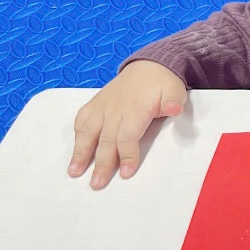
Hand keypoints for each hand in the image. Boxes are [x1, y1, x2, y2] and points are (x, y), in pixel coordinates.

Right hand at [68, 60, 187, 188]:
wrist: (149, 65)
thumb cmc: (163, 83)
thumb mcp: (175, 90)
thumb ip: (174, 101)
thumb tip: (174, 109)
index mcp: (134, 109)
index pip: (127, 136)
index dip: (127, 155)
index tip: (127, 173)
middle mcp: (114, 110)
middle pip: (106, 140)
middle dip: (101, 164)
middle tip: (97, 184)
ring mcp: (102, 106)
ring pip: (88, 132)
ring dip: (80, 153)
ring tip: (74, 172)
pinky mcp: (95, 104)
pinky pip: (81, 120)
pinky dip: (77, 135)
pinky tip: (75, 150)